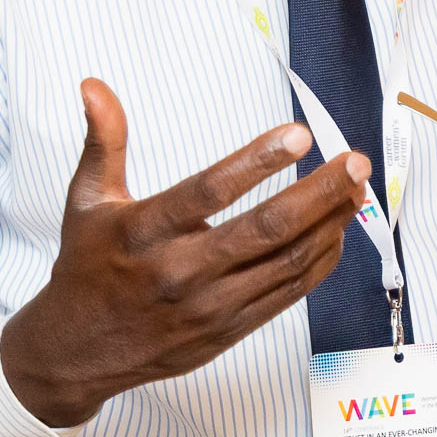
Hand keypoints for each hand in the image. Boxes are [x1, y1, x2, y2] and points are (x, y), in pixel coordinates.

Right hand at [1, 79, 368, 427]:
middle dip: (320, 193)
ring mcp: (210, 306)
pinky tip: (336, 231)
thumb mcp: (86, 200)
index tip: (299, 135)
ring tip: (357, 188)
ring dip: (331, 223)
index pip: (209, 192)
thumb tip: (94, 85)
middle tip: (354, 162)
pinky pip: (288, 294)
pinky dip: (320, 261)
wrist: (78, 351)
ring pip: (287, 262)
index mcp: (145, 231)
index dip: (257, 161)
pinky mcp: (230, 329)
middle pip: (266, 229)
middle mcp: (181, 270)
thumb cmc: (87, 267)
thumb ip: (104, 140)